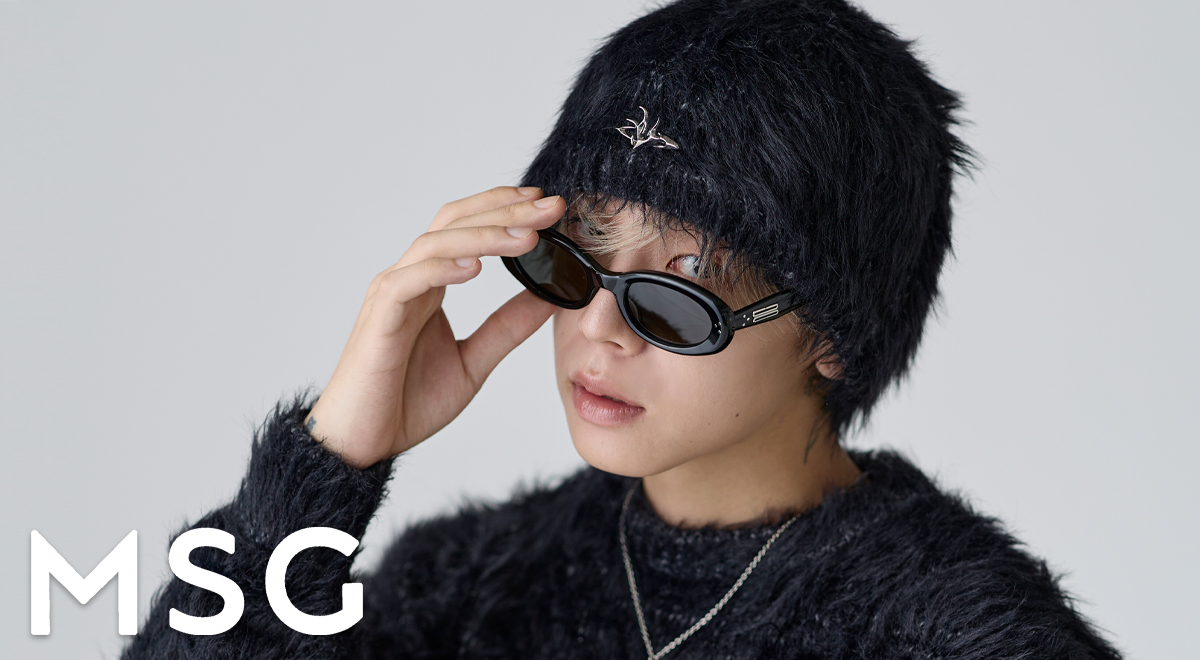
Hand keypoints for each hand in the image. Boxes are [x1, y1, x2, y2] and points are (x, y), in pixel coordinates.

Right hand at [304, 187, 562, 467]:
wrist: (364, 444)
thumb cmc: (407, 402)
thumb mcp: (474, 360)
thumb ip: (508, 327)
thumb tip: (552, 297)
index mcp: (431, 284)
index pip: (466, 228)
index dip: (503, 209)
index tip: (546, 204)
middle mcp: (409, 279)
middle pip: (455, 223)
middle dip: (505, 210)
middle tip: (550, 205)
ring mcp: (391, 295)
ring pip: (435, 244)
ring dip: (484, 235)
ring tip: (527, 236)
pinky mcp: (379, 320)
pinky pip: (408, 282)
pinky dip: (441, 268)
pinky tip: (475, 267)